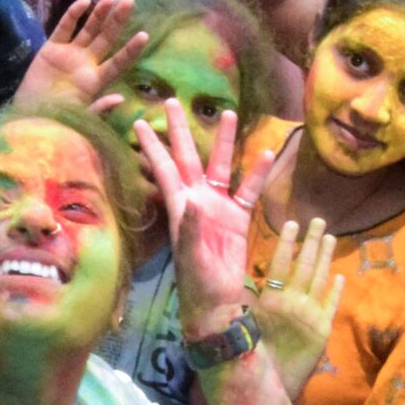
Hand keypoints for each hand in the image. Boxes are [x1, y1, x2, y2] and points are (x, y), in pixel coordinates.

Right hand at [14, 0, 145, 109]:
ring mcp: (69, 54)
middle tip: (130, 1)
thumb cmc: (57, 122)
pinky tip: (85, 2)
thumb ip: (100, 108)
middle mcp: (86, 64)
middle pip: (106, 38)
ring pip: (88, 29)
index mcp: (96, 80)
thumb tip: (121, 99)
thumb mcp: (81, 118)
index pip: (118, 62)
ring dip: (99, 13)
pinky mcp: (51, 48)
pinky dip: (73, 15)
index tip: (144, 35)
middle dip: (118, 20)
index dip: (130, 49)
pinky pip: (64, 28)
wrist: (29, 119)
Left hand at [132, 99, 271, 332]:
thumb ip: (191, 229)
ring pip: (220, 165)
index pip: (163, 169)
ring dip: (223, 141)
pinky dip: (257, 173)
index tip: (137, 122)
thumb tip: (191, 202)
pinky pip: (248, 189)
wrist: (218, 302)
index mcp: (179, 207)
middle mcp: (196, 201)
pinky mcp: (238, 217)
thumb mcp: (191, 257)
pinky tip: (266, 154)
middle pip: (188, 157)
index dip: (152, 147)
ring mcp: (218, 207)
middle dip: (180, 130)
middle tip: (172, 101)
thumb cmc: (198, 283)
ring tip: (227, 113)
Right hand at [250, 217, 343, 398]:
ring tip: (330, 237)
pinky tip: (339, 275)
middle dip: (312, 241)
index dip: (287, 242)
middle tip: (318, 221)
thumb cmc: (251, 355)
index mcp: (271, 300)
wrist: (273, 386)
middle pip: (305, 266)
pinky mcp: (324, 330)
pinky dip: (336, 289)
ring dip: (326, 257)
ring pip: (320, 280)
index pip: (281, 263)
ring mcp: (311, 315)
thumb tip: (246, 280)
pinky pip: (332, 304)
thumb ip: (248, 301)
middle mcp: (293, 303)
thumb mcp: (243, 323)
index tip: (292, 223)